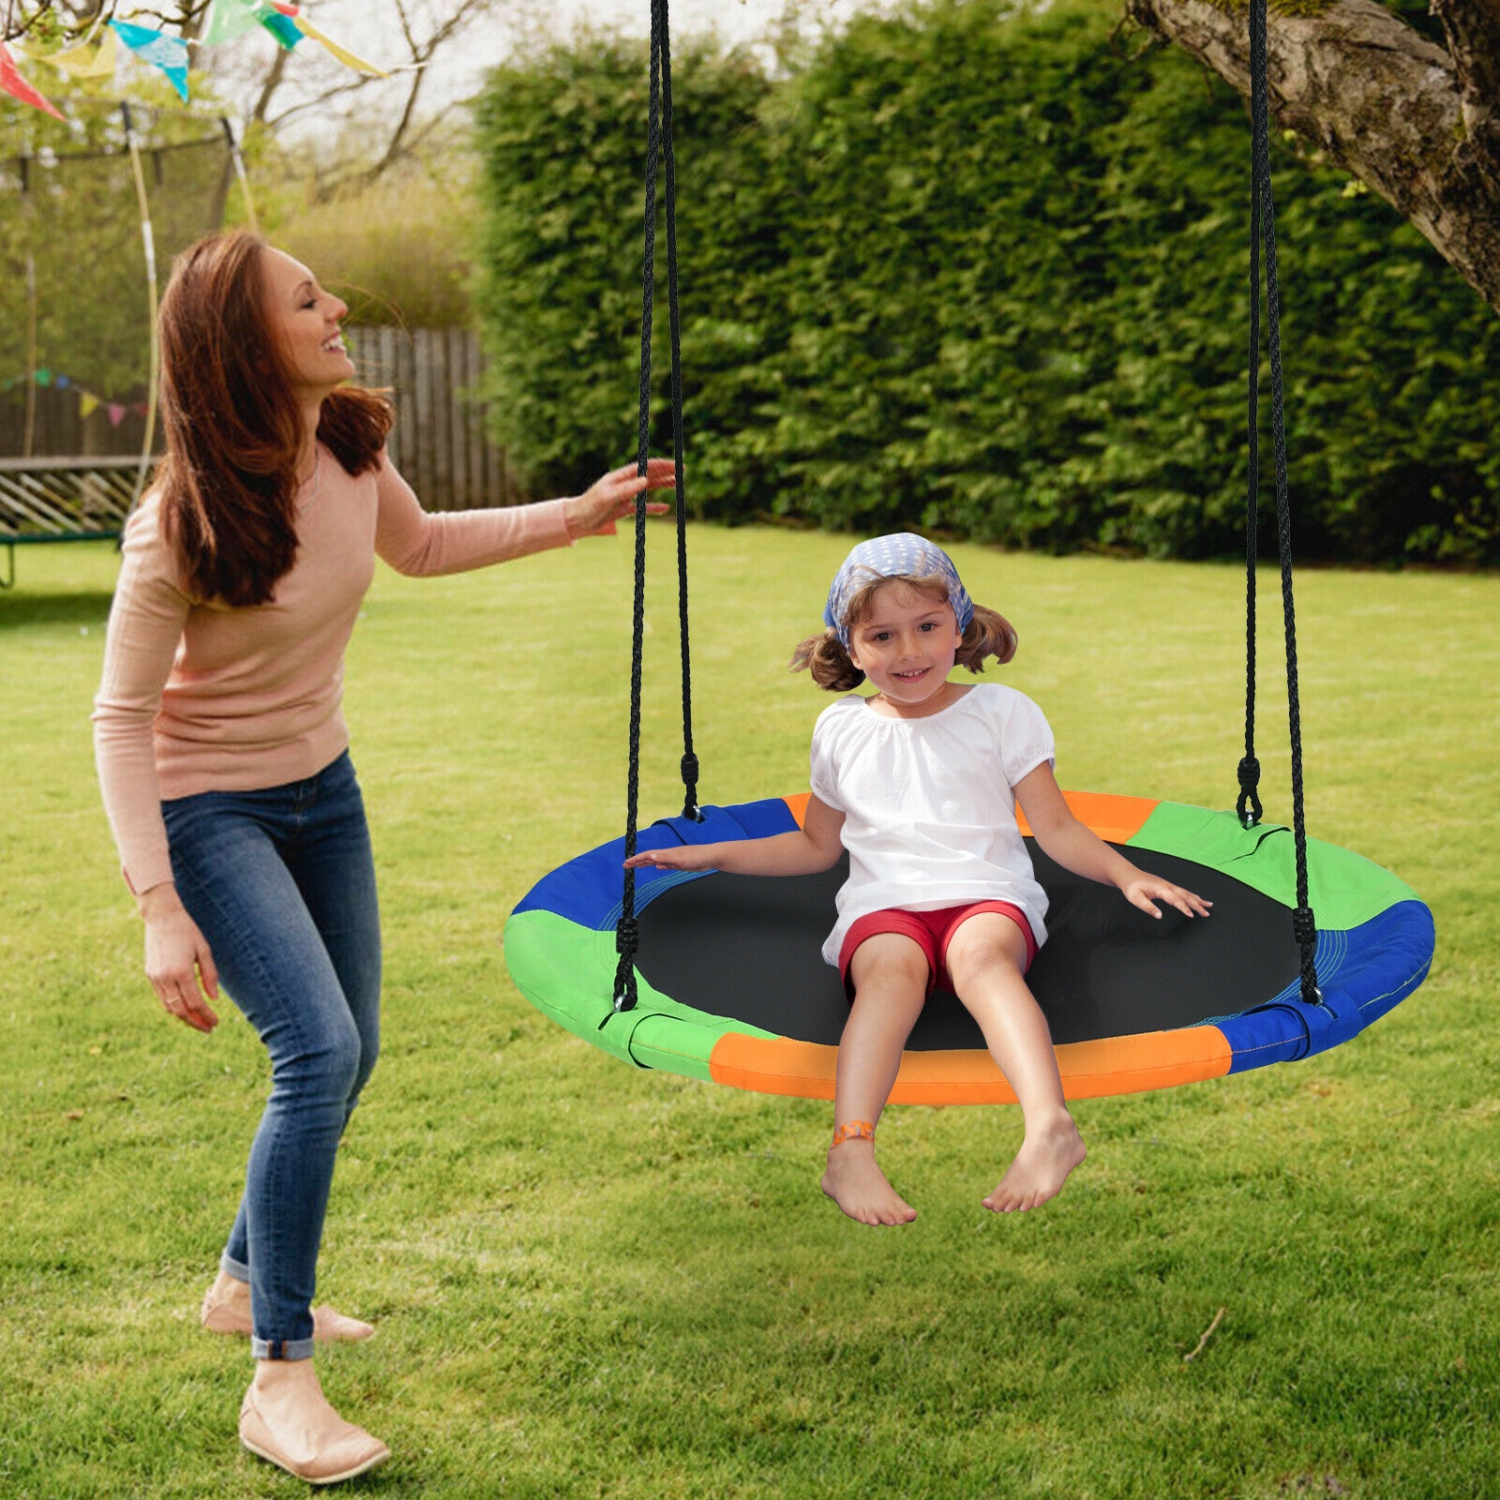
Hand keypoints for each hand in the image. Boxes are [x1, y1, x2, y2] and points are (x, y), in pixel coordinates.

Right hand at [140, 884, 219, 1032]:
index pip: (195, 1003)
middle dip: (195, 1022)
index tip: (216, 1023)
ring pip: (169, 1007)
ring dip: (184, 1017)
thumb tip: (213, 999)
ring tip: (198, 1022)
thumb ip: (210, 975)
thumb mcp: (204, 950)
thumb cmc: (187, 931)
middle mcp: (166, 978)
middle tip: (209, 1028)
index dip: (206, 1016)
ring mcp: (155, 978)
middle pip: (181, 1010)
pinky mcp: (150, 975)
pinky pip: (162, 998)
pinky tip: (185, 1009)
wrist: (161, 918)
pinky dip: (174, 1007)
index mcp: (182, 972)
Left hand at [564, 459, 676, 538]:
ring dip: (663, 486)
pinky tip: (665, 508)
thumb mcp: (608, 496)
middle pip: (649, 475)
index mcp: (621, 476)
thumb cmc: (589, 506)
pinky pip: (643, 507)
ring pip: (648, 489)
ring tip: (677, 484)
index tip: (675, 465)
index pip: (645, 468)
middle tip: (683, 471)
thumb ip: (627, 489)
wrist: (578, 520)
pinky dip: (654, 507)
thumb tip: (646, 481)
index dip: (661, 465)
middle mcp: (624, 483)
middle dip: (666, 472)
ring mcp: (625, 496)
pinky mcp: (624, 509)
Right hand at [623, 843, 718, 872]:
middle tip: (626, 865)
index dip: (636, 859)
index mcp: (666, 853)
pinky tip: (658, 867)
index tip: (626, 863)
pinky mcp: (680, 864)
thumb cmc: (697, 857)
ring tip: (638, 865)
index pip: (647, 856)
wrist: (711, 857)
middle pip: (649, 858)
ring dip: (646, 863)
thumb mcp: (679, 859)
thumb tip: (650, 856)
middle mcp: (668, 855)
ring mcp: (674, 859)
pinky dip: (660, 866)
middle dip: (637, 861)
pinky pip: (666, 865)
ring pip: (656, 861)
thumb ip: (664, 858)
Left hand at [1120, 873, 1212, 920]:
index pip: (1175, 899)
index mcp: (1161, 889)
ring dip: (1198, 900)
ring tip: (1209, 905)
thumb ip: (1148, 907)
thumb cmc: (1132, 887)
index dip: (1184, 907)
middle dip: (1197, 905)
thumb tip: (1160, 916)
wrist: (1129, 875)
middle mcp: (1168, 886)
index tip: (1191, 915)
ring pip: (1187, 893)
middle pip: (1186, 896)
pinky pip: (1183, 891)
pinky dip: (1192, 896)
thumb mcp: (1136, 898)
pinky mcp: (1168, 886)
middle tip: (1207, 913)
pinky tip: (1197, 899)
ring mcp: (1169, 885)